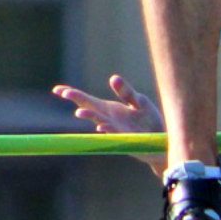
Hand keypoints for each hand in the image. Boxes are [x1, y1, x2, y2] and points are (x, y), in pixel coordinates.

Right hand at [52, 75, 166, 172]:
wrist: (163, 141)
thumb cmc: (150, 121)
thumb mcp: (139, 101)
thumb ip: (126, 92)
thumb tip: (113, 77)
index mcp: (110, 109)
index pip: (88, 101)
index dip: (74, 94)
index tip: (57, 90)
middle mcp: (110, 120)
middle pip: (90, 108)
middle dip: (78, 101)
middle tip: (64, 94)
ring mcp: (118, 131)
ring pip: (100, 122)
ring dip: (90, 117)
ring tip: (79, 112)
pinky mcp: (128, 140)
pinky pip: (117, 134)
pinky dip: (109, 130)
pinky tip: (102, 126)